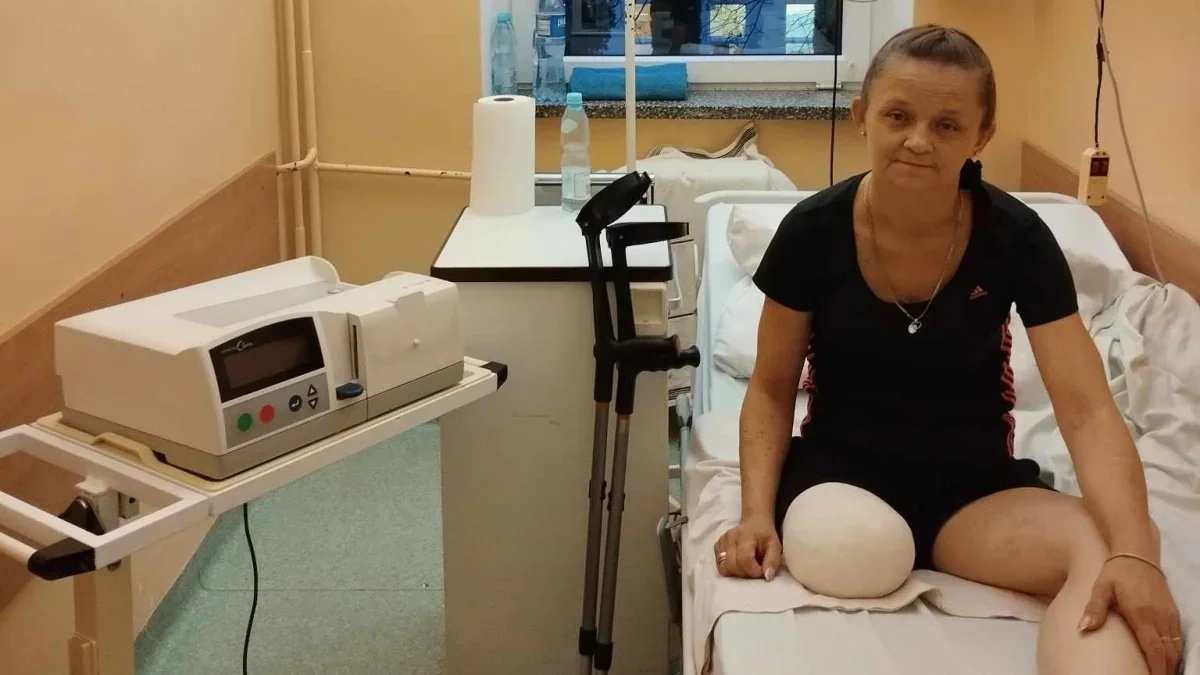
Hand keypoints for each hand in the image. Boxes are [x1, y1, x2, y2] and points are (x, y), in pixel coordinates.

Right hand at [714, 516, 781, 580]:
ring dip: (736, 573)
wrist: (754, 522)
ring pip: (724, 568)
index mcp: (745, 536)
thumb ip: (772, 561)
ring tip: (747, 567)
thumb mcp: (775, 546)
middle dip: (745, 574)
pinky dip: (730, 569)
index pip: (744, 559)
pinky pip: (720, 565)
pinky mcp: (716, 546)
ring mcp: (721, 541)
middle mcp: (730, 537)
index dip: (753, 571)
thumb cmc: (765, 535)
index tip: (762, 572)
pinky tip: (738, 563)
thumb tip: (767, 577)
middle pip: (732, 566)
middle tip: (755, 570)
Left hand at [1080, 556, 1182, 674]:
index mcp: (1142, 613)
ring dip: (1170, 663)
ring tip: (1157, 673)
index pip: (1154, 648)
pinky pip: (1178, 639)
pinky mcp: (1173, 613)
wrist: (1138, 554)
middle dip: (1163, 670)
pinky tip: (1164, 660)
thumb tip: (1083, 629)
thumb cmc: (1116, 572)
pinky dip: (1174, 652)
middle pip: (1169, 653)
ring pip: (1176, 647)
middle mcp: (1160, 617)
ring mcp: (1169, 615)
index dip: (1155, 668)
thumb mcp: (1101, 588)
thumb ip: (1094, 609)